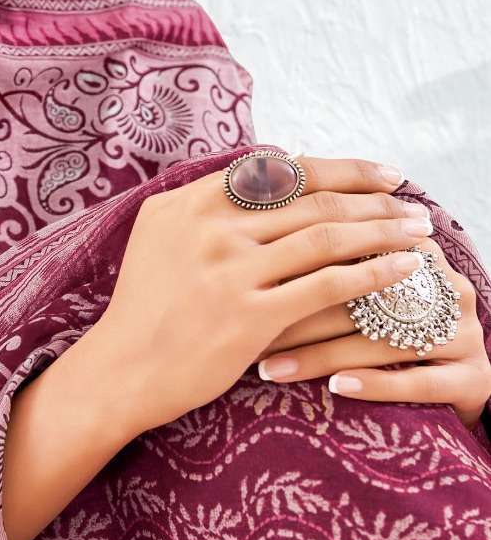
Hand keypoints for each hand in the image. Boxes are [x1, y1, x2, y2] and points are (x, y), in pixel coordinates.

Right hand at [87, 152, 435, 448]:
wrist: (120, 371)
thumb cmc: (145, 309)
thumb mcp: (160, 235)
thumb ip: (206, 203)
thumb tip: (267, 169)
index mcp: (190, 202)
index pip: (281, 170)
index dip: (339, 168)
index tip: (379, 173)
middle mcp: (210, 228)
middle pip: (311, 199)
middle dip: (373, 197)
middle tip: (411, 202)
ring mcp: (229, 272)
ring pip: (326, 237)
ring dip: (383, 230)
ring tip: (419, 233)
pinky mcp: (248, 317)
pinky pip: (327, 286)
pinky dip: (372, 274)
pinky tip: (402, 270)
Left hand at [254, 233, 490, 430]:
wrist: (452, 385)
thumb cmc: (383, 328)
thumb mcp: (361, 289)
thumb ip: (322, 258)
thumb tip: (243, 241)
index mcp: (418, 251)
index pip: (353, 247)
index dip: (295, 262)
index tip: (244, 280)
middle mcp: (446, 285)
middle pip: (366, 293)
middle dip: (299, 312)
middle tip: (246, 330)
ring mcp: (465, 332)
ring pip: (385, 339)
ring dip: (322, 355)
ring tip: (271, 369)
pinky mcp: (475, 378)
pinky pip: (421, 381)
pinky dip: (375, 384)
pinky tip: (336, 389)